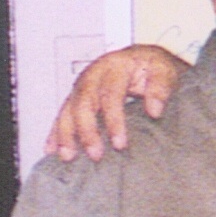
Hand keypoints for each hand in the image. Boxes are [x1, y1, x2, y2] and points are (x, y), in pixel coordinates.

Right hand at [47, 46, 188, 161]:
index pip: (110, 94)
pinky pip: (63, 114)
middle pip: (83, 102)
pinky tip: (51, 149)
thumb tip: (154, 110)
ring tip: (67, 156)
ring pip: (68, 108)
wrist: (142, 60)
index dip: (113, 120)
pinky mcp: (77, 97)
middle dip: (87, 130)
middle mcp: (93, 75)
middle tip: (95, 154)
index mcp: (114, 67)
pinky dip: (56, 132)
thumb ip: (161, 88)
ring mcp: (82, 86)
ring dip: (66, 133)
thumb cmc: (152, 67)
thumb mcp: (163, 71)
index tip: (119, 143)